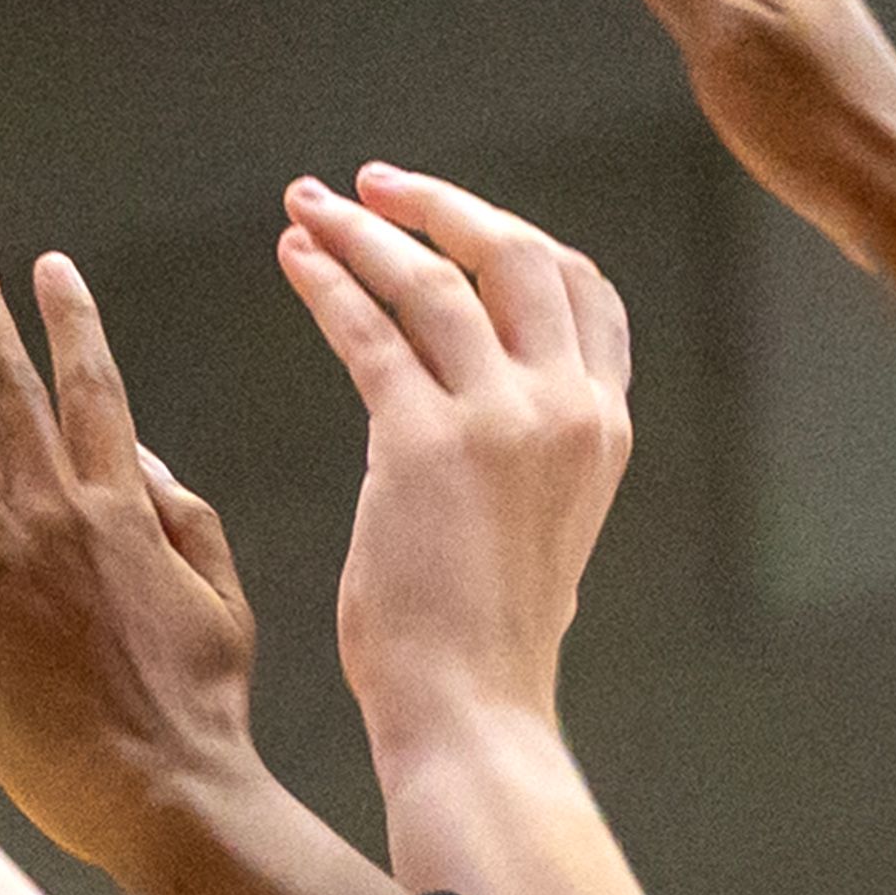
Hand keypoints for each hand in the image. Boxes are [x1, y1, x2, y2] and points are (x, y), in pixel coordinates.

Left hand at [0, 221, 262, 879]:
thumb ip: (184, 515)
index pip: (96, 391)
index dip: (72, 322)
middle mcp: (59, 515)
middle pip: (10, 387)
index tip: (53, 266)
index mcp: (128, 510)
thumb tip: (138, 450)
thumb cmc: (204, 710)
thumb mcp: (223, 599)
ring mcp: (2, 559)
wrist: (170, 793)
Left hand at [280, 164, 631, 763]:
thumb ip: (534, 460)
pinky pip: (370, 328)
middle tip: (374, 185)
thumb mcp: (543, 533)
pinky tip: (292, 258)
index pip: (584, 293)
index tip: (451, 222)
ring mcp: (504, 422)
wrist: (472, 710)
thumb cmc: (488, 645)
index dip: (517, 239)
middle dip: (444, 206)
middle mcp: (569, 412)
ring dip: (365, 229)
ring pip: (437, 279)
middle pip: (522, 256)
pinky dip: (327, 280)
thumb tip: (494, 423)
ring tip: (307, 205)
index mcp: (603, 432)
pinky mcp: (426, 441)